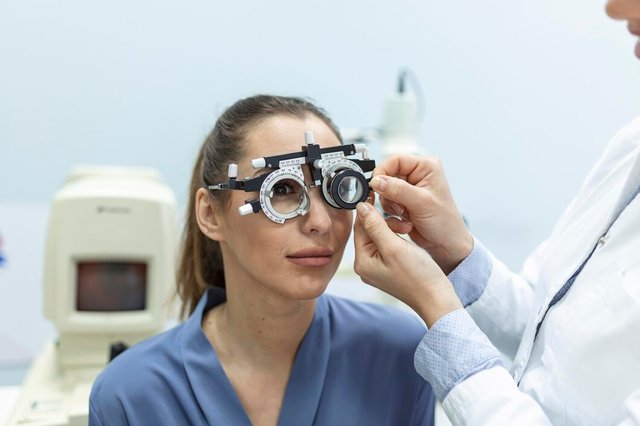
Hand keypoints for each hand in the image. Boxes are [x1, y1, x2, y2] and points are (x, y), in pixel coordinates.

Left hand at [353, 202, 462, 327]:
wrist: (436, 297)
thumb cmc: (418, 276)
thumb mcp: (394, 246)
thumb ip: (375, 225)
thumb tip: (360, 207)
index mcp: (362, 261)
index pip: (359, 227)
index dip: (368, 209)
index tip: (376, 194)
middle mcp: (365, 265)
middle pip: (368, 231)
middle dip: (385, 222)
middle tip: (404, 224)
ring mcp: (376, 268)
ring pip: (379, 236)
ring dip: (393, 228)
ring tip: (408, 230)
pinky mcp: (388, 268)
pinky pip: (387, 245)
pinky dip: (396, 238)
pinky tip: (407, 238)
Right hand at [371, 155, 472, 273]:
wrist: (446, 245)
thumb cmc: (445, 222)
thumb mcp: (421, 203)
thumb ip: (397, 189)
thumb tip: (376, 181)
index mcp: (426, 167)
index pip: (395, 160)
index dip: (383, 172)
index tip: (376, 185)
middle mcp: (417, 175)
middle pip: (387, 175)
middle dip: (388, 193)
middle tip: (397, 205)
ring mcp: (409, 189)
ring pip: (384, 190)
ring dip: (390, 205)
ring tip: (405, 214)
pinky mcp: (403, 202)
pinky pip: (386, 203)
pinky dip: (391, 212)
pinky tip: (405, 220)